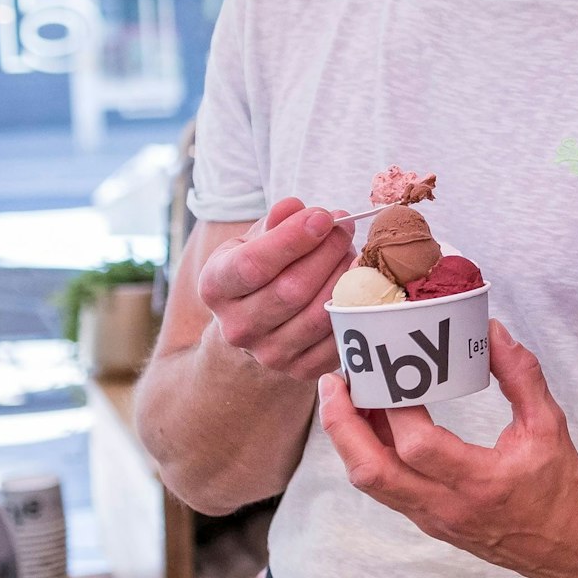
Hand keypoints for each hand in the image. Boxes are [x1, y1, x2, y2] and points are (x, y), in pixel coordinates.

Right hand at [197, 197, 355, 381]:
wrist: (257, 324)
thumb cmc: (261, 270)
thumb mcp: (255, 240)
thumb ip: (275, 221)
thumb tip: (295, 208)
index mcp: (216, 287)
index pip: (252, 265)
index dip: (292, 238)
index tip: (324, 216)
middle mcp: (237, 327)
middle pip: (292, 289)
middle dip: (327, 252)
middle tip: (345, 229)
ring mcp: (270, 354)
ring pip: (318, 313)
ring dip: (345, 278)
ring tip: (353, 253)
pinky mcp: (301, 370)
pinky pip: (338, 338)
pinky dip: (355, 309)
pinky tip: (360, 284)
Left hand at [317, 321, 577, 577]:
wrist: (567, 545)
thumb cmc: (560, 485)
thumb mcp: (550, 424)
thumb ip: (521, 375)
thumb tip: (491, 330)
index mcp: (481, 482)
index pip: (419, 447)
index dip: (397, 407)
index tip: (391, 368)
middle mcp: (446, 506)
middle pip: (372, 471)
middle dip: (343, 424)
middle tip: (334, 381)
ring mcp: (431, 518)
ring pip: (369, 482)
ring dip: (348, 438)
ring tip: (344, 396)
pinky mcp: (427, 521)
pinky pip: (383, 487)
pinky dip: (367, 453)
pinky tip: (370, 423)